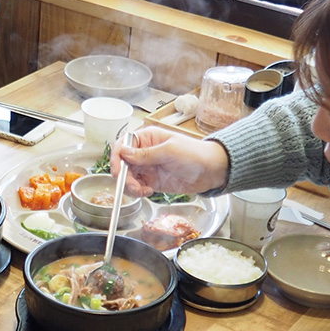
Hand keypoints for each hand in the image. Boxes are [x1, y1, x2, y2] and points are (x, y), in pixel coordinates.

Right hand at [113, 127, 229, 197]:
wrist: (212, 171)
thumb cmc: (195, 154)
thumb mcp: (169, 151)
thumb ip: (145, 154)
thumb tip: (124, 152)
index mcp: (147, 138)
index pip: (123, 145)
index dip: (117, 158)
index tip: (118, 170)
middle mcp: (144, 152)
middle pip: (122, 164)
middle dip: (124, 176)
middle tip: (132, 185)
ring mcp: (148, 167)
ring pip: (128, 177)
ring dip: (130, 186)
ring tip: (142, 191)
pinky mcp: (153, 181)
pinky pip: (137, 187)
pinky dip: (138, 192)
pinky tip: (147, 192)